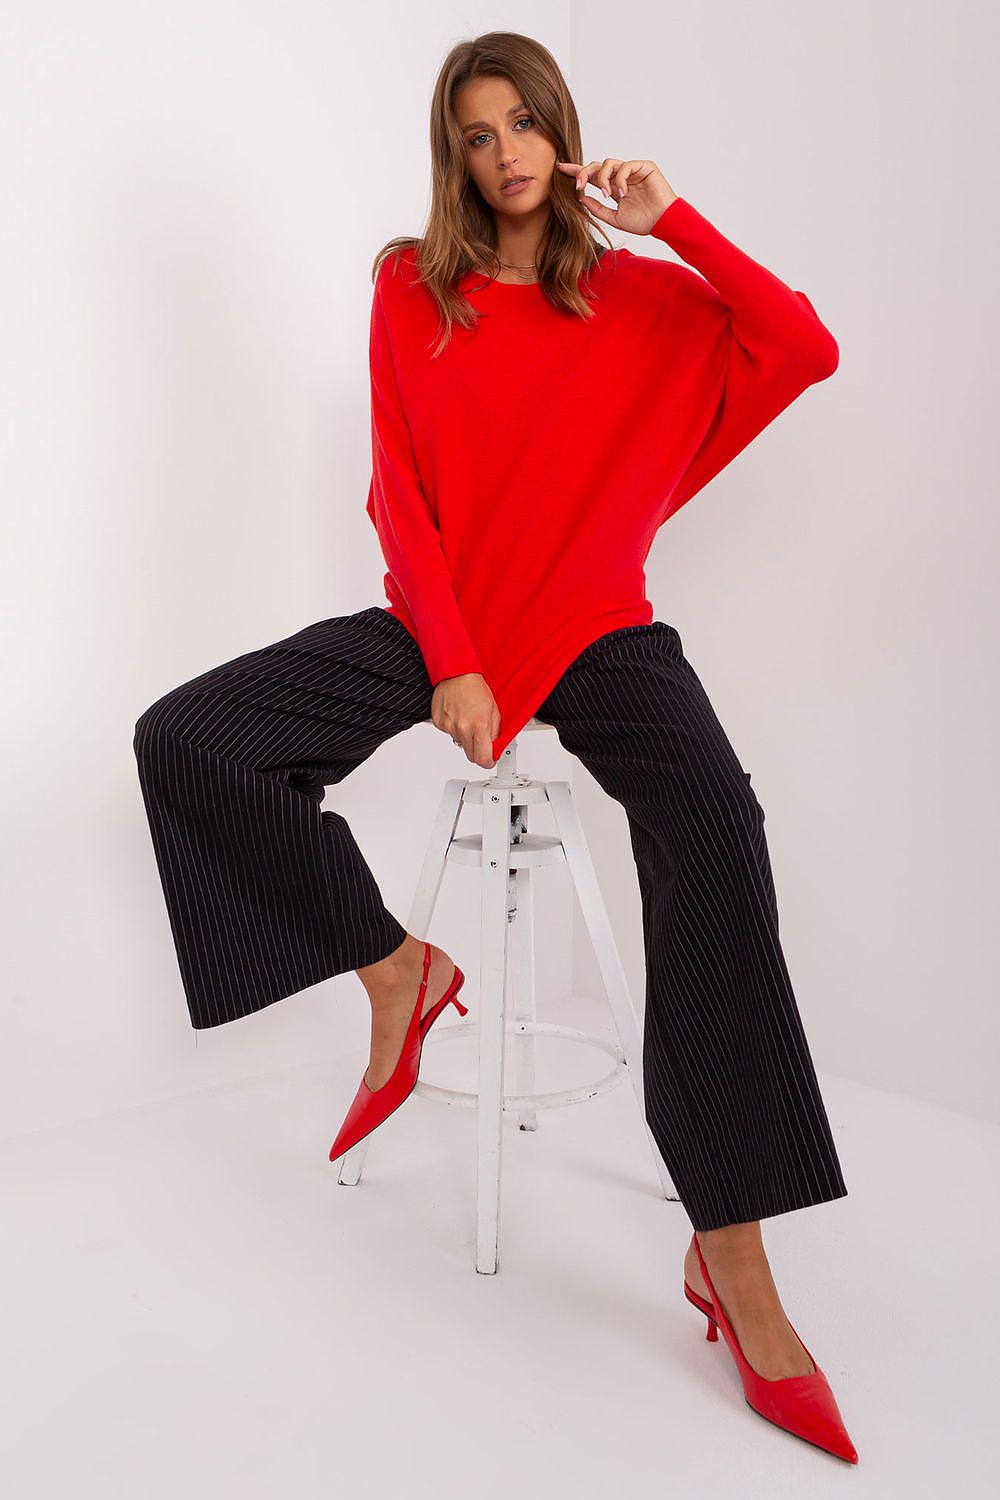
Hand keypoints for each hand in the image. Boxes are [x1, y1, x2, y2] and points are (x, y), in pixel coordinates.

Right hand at [432, 673, 500, 769]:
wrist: (456, 674)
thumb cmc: (475, 688)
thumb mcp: (494, 711)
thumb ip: (494, 733)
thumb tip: (494, 748)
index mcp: (479, 726)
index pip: (482, 759)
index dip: (488, 761)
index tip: (489, 759)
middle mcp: (462, 728)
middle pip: (470, 756)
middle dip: (477, 751)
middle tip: (480, 739)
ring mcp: (449, 727)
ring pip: (459, 744)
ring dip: (465, 737)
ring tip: (468, 719)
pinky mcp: (439, 724)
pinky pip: (449, 734)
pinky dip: (454, 729)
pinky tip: (458, 715)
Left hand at [555, 158, 677, 235]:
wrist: (663, 223)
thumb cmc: (643, 222)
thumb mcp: (613, 218)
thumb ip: (597, 208)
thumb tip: (581, 198)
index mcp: (612, 187)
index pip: (592, 176)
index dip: (577, 171)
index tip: (560, 168)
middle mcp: (620, 176)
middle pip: (596, 166)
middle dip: (584, 173)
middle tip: (578, 186)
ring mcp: (632, 170)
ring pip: (609, 163)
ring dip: (603, 179)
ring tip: (607, 195)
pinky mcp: (643, 166)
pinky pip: (625, 166)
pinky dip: (620, 179)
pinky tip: (622, 192)